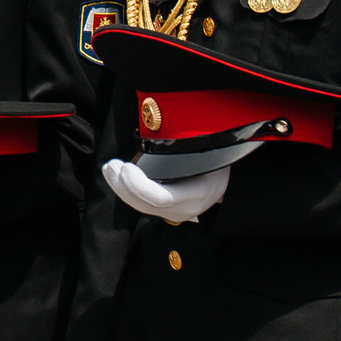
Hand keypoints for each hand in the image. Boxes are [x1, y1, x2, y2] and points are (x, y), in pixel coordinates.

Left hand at [103, 157, 230, 222]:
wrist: (230, 181)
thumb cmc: (219, 158)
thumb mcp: (210, 151)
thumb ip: (186, 146)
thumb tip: (162, 128)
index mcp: (198, 193)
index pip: (161, 198)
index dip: (139, 186)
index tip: (126, 167)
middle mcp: (186, 208)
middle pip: (145, 205)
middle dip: (123, 185)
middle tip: (111, 165)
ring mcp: (176, 213)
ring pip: (141, 206)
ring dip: (120, 188)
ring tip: (110, 168)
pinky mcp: (167, 212)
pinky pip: (143, 204)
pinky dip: (127, 191)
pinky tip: (117, 177)